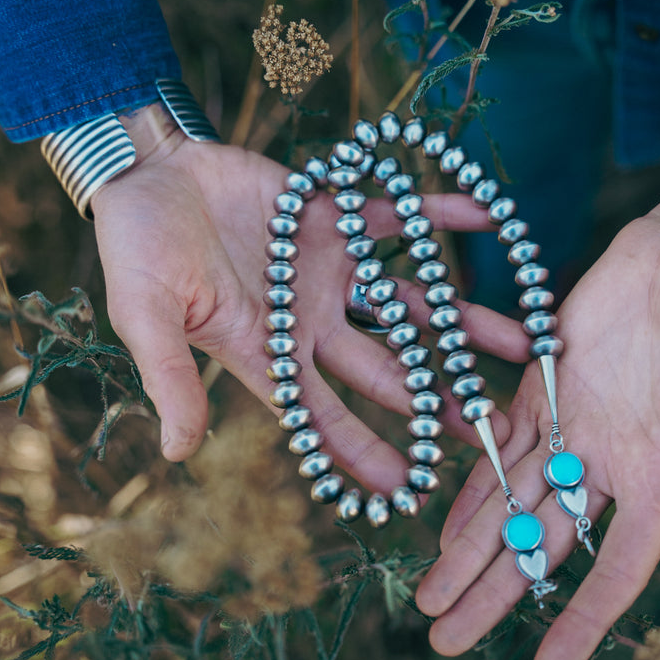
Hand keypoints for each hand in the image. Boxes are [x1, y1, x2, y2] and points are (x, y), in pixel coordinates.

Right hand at [90, 104, 526, 493]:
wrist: (148, 172)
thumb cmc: (136, 248)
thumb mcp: (146, 316)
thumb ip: (170, 377)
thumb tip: (177, 453)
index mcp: (268, 351)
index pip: (322, 412)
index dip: (363, 449)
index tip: (407, 487)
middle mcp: (310, 318)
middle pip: (385, 368)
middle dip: (434, 401)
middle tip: (488, 432)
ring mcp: (330, 269)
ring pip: (410, 303)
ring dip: (463, 322)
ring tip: (523, 343)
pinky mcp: (336, 216)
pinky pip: (398, 217)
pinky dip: (439, 213)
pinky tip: (488, 214)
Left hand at [415, 173, 659, 659]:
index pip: (614, 569)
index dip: (579, 621)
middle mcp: (609, 463)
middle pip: (544, 546)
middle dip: (495, 595)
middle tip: (445, 643)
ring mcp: (572, 426)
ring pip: (511, 502)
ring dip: (470, 552)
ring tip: (429, 603)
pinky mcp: (543, 385)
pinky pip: (499, 446)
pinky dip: (470, 485)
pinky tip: (442, 526)